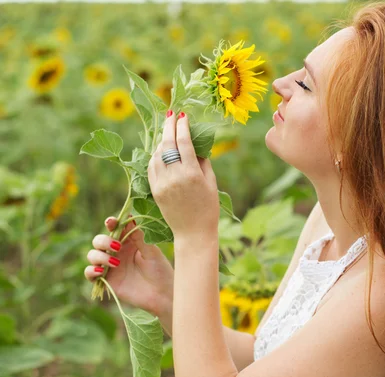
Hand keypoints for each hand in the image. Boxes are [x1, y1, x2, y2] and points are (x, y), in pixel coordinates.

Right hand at [84, 215, 173, 318]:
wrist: (162, 294)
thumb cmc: (160, 270)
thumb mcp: (151, 251)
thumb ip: (139, 237)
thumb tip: (129, 218)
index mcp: (128, 242)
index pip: (114, 229)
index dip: (111, 223)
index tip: (111, 222)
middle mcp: (116, 252)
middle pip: (99, 241)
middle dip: (103, 241)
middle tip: (117, 246)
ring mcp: (110, 266)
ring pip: (92, 255)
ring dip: (99, 256)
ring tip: (116, 263)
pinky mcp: (106, 280)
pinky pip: (90, 273)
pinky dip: (91, 270)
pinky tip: (101, 271)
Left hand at [147, 111, 219, 238]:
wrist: (193, 232)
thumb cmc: (208, 208)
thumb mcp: (211, 183)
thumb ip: (203, 161)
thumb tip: (194, 144)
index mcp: (192, 174)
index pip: (183, 142)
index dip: (182, 126)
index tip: (182, 115)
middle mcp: (175, 177)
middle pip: (167, 144)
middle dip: (168, 126)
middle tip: (170, 114)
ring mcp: (162, 184)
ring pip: (157, 154)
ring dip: (161, 140)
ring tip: (167, 131)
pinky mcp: (155, 191)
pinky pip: (151, 167)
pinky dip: (155, 155)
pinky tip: (159, 150)